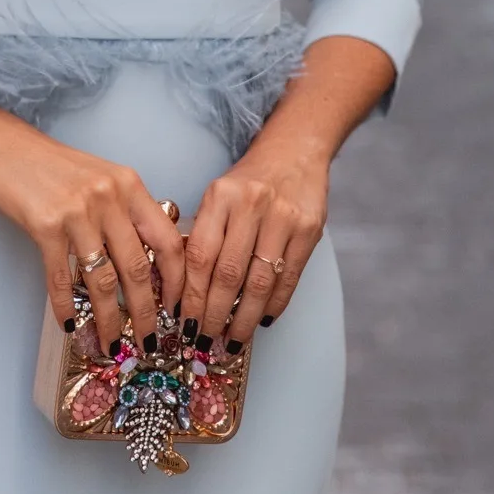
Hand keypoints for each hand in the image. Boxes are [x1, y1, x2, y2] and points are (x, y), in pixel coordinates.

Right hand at [0, 107, 185, 355]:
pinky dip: (66, 307)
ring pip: (102, 280)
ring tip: (111, 345)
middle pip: (138, 267)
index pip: (168, 240)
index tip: (175, 308)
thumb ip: (127, 211)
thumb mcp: (102, 178)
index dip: (176, 280)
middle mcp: (109, 197)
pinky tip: (70, 325)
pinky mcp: (45, 226)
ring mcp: (77, 212)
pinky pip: (62, 278)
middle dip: (145, 312)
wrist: (4, 147)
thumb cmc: (54, 166)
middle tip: (149, 341)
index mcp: (129, 185)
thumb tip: (149, 261)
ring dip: (109, 320)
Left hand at [178, 144, 328, 352]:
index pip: (200, 256)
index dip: (191, 295)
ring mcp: (284, 218)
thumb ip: (205, 235)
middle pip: (228, 274)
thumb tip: (186, 293)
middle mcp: (252, 205)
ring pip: (260, 282)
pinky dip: (274, 304)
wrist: (294, 153)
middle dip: (214, 315)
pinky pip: (289, 278)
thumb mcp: (218, 196)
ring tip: (233, 340)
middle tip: (204, 340)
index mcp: (221, 196)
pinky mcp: (309, 230)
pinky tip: (262, 320)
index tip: (183, 322)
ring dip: (244, 319)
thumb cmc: (247, 182)